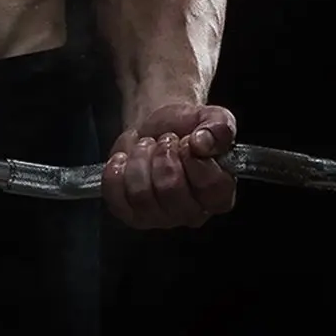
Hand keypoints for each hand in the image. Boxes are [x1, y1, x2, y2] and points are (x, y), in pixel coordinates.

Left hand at [101, 102, 237, 227]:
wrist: (156, 128)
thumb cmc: (186, 129)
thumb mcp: (210, 118)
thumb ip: (219, 127)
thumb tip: (203, 143)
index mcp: (219, 196)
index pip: (210, 185)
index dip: (193, 156)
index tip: (187, 140)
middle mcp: (192, 213)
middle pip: (171, 189)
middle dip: (163, 154)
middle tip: (165, 141)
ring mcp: (160, 218)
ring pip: (141, 194)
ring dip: (140, 159)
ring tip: (147, 147)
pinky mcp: (130, 214)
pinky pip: (116, 197)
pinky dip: (116, 171)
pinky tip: (125, 159)